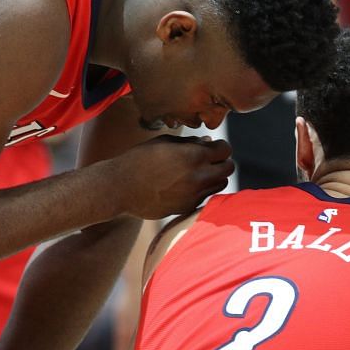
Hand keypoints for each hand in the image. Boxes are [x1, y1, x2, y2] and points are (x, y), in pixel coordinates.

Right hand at [111, 135, 233, 218]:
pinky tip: (186, 184)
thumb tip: (209, 142)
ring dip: (214, 177)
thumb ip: (190, 142)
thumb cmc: (140, 159)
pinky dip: (202, 189)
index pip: (225, 150)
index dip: (220, 146)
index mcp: (193, 156)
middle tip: (209, 159)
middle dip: (222, 161)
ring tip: (198, 172)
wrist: (120, 188)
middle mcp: (198, 177)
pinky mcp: (187, 207)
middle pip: (229, 168)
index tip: (212, 146)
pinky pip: (205, 196)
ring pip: (220, 184)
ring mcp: (194, 194)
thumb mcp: (164, 142)